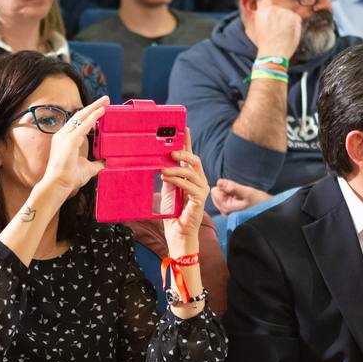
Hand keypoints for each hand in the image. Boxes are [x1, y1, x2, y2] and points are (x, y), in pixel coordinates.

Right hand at [35, 95, 107, 202]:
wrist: (58, 184)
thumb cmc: (68, 178)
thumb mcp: (87, 168)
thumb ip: (96, 164)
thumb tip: (105, 163)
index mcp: (65, 140)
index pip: (78, 123)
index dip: (89, 115)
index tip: (99, 110)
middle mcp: (63, 135)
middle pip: (80, 115)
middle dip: (93, 106)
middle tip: (105, 99)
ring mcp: (65, 136)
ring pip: (82, 116)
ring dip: (94, 107)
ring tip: (105, 101)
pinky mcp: (70, 140)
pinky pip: (84, 125)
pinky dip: (93, 117)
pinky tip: (101, 111)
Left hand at [161, 130, 209, 254]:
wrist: (177, 233)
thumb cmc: (172, 213)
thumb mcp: (167, 190)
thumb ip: (168, 176)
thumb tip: (161, 163)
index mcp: (191, 178)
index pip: (190, 156)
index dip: (187, 141)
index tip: (183, 128)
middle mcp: (199, 181)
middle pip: (194, 160)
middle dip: (183, 153)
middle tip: (171, 153)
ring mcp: (201, 190)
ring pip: (191, 171)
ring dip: (176, 169)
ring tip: (163, 170)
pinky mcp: (200, 199)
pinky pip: (189, 185)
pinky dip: (177, 180)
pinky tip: (167, 178)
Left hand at [211, 177, 271, 214]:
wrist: (269, 211)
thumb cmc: (260, 202)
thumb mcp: (248, 192)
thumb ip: (232, 187)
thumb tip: (218, 182)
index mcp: (226, 208)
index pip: (215, 191)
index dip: (225, 187)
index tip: (236, 190)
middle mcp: (225, 212)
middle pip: (216, 194)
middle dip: (226, 191)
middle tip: (239, 194)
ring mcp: (227, 213)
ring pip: (220, 196)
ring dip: (229, 193)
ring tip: (242, 197)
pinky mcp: (231, 212)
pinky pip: (225, 199)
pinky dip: (231, 196)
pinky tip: (241, 199)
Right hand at [247, 0, 301, 60]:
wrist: (273, 55)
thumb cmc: (266, 45)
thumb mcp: (259, 27)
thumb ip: (263, 15)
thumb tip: (267, 9)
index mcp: (262, 11)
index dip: (269, 4)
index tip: (271, 10)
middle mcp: (273, 9)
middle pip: (278, 8)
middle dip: (279, 16)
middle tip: (276, 29)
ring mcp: (285, 13)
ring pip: (287, 13)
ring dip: (287, 21)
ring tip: (282, 34)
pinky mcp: (294, 18)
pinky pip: (296, 18)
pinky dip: (294, 25)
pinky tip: (288, 34)